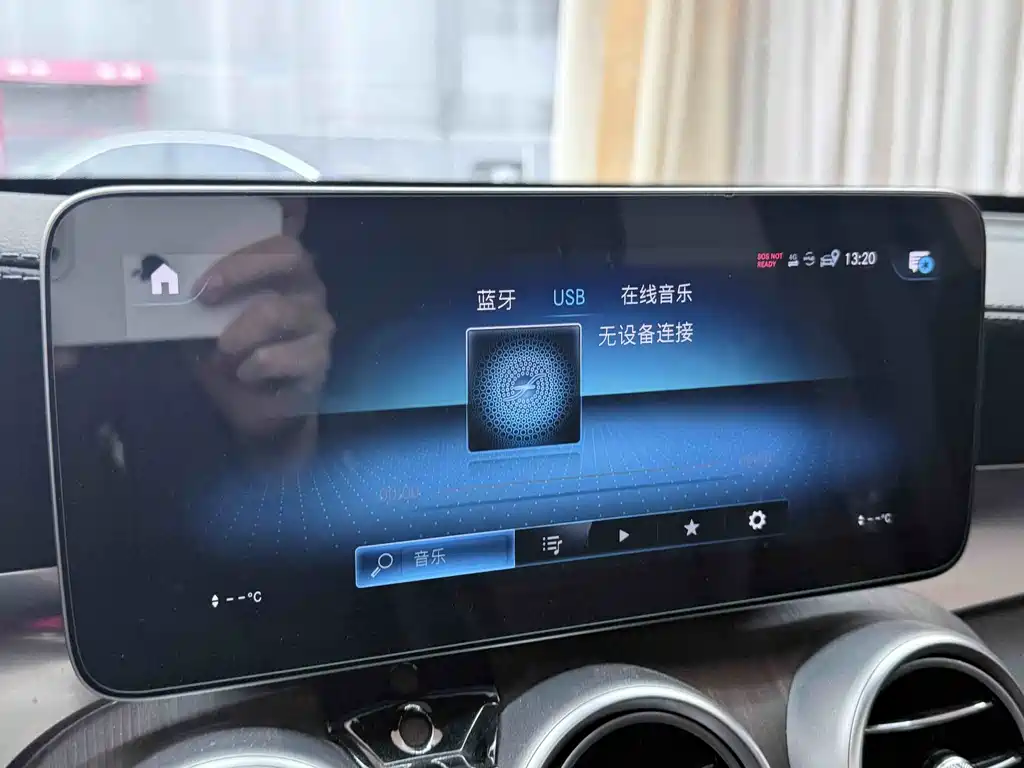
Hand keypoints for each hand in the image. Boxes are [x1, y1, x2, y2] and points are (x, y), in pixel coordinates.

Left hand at [191, 233, 334, 444]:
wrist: (256, 410)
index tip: (251, 217)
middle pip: (290, 254)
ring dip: (241, 330)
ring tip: (222, 350)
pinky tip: (246, 375)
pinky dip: (257, 366)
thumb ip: (199, 297)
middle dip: (240, 269)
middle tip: (203, 294)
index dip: (276, 216)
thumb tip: (164, 276)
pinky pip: (289, 356)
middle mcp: (307, 288)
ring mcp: (318, 323)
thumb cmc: (230, 355)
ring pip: (280, 310)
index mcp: (281, 270)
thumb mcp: (206, 321)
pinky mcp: (320, 360)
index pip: (285, 230)